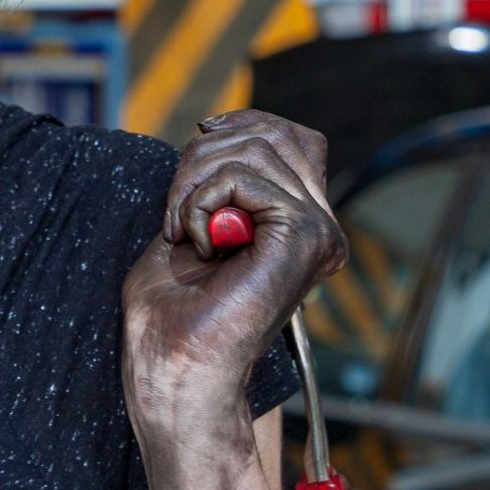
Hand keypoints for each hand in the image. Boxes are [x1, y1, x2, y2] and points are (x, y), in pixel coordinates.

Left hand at [121, 109, 348, 418]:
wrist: (174, 364)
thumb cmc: (170, 310)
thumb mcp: (192, 222)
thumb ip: (218, 180)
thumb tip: (220, 132)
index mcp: (299, 225)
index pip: (292, 138)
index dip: (243, 125)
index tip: (199, 140)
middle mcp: (319, 227)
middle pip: (274, 134)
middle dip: (205, 154)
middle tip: (175, 210)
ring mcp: (318, 231)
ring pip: (256, 148)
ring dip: (194, 182)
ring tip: (182, 229)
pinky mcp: (305, 235)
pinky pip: (242, 177)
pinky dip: (199, 201)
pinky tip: (195, 243)